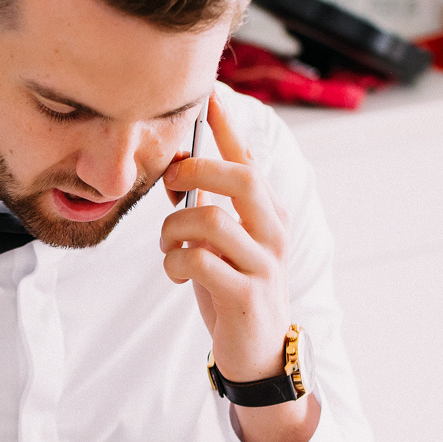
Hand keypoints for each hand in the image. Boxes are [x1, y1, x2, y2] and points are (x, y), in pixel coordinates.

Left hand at [160, 84, 318, 441]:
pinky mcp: (246, 295)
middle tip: (172, 181)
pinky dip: (177, 263)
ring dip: (176, 228)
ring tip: (169, 245)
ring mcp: (263, 263)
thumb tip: (173, 167)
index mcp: (268, 212)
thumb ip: (204, 205)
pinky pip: (202, 263)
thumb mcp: (221, 242)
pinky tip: (177, 271)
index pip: (248, 157)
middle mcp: (273, 231)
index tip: (208, 90)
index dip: (227, 123)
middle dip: (197, 170)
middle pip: (241, 177)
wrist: (257, 352)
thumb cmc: (233, 288)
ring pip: (213, 220)